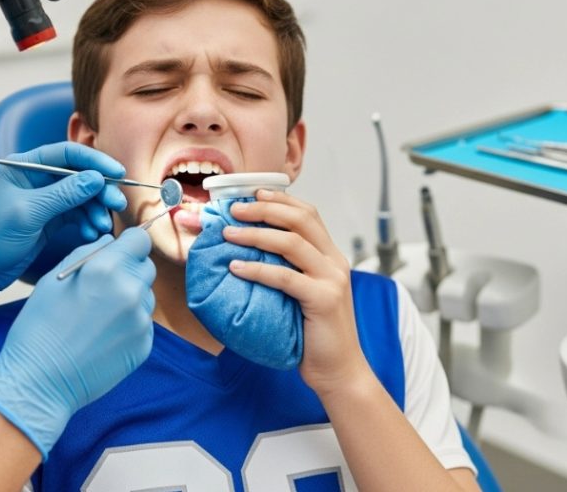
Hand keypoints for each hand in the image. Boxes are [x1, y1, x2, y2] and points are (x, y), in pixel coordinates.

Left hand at [0, 142, 127, 323]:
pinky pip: (77, 214)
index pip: (67, 154)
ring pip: (82, 196)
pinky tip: (92, 234)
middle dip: (100, 189)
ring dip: (96, 209)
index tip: (117, 172)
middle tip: (117, 204)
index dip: (94, 160)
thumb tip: (96, 179)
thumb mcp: (28, 213)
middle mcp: (37, 178)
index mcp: (25, 166)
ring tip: (103, 226)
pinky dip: (87, 223)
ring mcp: (46, 199)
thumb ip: (63, 195)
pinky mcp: (51, 219)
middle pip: (79, 175)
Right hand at [0, 228, 155, 458]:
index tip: (119, 253)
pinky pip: (144, 323)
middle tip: (102, 288)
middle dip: (129, 270)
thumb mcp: (54, 279)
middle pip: (146, 267)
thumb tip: (111, 243)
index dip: (128, 245)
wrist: (40, 382)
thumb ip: (87, 253)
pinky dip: (129, 324)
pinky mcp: (144, 345)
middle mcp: (130, 292)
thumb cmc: (39, 328)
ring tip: (98, 316)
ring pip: (146, 296)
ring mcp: (140, 321)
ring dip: (130, 298)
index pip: (140, 239)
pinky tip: (103, 336)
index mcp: (106, 269)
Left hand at [222, 189, 370, 397]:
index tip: (250, 193)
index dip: (279, 200)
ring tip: (228, 234)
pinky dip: (258, 269)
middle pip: (301, 219)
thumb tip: (244, 252)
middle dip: (264, 209)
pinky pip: (286, 277)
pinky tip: (236, 267)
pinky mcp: (324, 300)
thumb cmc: (313, 334)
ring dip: (256, 234)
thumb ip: (286, 270)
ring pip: (292, 243)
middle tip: (234, 209)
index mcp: (330, 256)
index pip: (308, 214)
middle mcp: (335, 262)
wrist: (339, 372)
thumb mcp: (301, 294)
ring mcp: (332, 280)